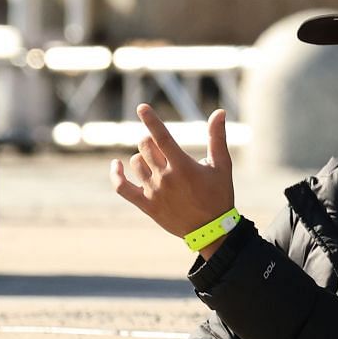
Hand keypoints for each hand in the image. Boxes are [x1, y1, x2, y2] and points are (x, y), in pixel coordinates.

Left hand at [110, 105, 235, 254]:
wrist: (212, 231)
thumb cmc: (219, 196)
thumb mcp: (222, 166)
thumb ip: (217, 138)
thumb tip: (219, 112)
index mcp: (183, 166)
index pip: (162, 137)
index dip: (151, 120)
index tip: (142, 107)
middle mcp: (165, 178)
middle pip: (145, 147)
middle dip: (150, 141)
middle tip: (160, 147)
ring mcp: (154, 192)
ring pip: (135, 163)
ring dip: (142, 158)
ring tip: (155, 164)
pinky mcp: (146, 205)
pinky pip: (122, 188)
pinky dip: (116, 175)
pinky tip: (116, 165)